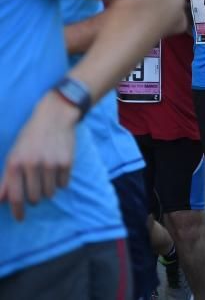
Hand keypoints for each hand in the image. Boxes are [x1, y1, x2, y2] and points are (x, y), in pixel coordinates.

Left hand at [0, 92, 77, 220]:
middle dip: (35, 197)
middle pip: (34, 198)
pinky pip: (63, 184)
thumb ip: (7, 179)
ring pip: (50, 193)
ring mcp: (51, 164)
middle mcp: (32, 165)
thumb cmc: (30, 138)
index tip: (20, 218)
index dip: (17, 211)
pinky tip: (57, 169)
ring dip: (48, 189)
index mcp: (15, 163)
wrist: (55, 117)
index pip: (15, 196)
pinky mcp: (67, 162)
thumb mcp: (13, 155)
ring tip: (46, 175)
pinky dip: (60, 181)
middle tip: (36, 187)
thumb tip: (0, 200)